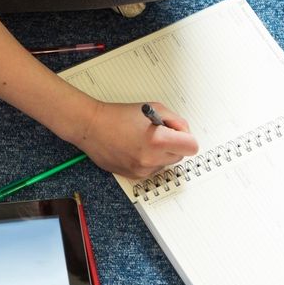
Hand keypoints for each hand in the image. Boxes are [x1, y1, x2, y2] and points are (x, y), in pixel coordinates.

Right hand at [70, 100, 197, 180]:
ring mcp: (142, 170)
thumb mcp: (153, 108)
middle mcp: (151, 159)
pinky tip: (134, 148)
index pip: (191, 147)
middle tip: (158, 134)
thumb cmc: (118, 115)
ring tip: (142, 140)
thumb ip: (175, 121)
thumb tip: (184, 133)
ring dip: (160, 153)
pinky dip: (148, 160)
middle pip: (180, 156)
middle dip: (173, 145)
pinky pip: (152, 169)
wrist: (91, 127)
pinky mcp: (134, 175)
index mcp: (158, 141)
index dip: (186, 137)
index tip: (178, 133)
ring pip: (165, 164)